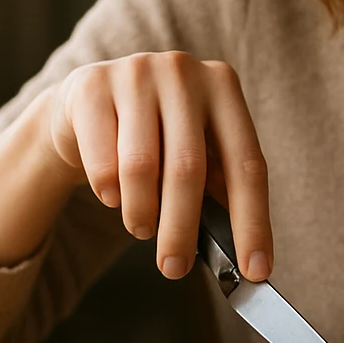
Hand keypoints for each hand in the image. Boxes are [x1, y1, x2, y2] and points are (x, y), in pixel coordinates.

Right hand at [43, 52, 271, 280]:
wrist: (88, 105)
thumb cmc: (156, 136)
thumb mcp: (194, 149)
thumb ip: (216, 187)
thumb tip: (240, 255)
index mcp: (224, 87)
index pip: (247, 163)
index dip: (253, 222)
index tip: (256, 270)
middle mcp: (184, 72)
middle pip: (189, 168)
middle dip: (182, 230)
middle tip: (174, 267)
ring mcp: (137, 73)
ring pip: (141, 167)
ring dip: (141, 214)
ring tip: (142, 229)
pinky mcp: (91, 87)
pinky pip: (102, 161)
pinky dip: (109, 192)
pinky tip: (113, 196)